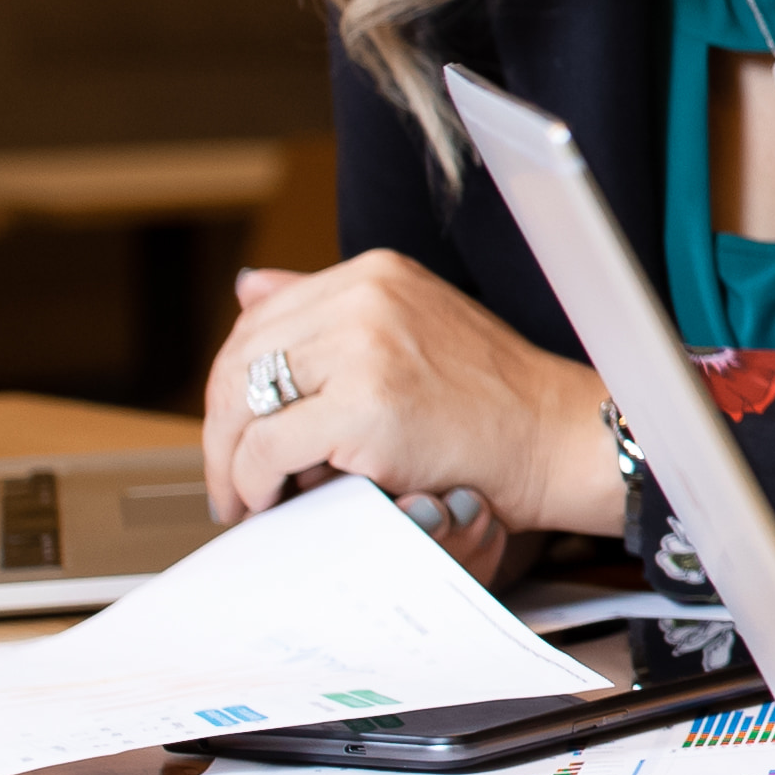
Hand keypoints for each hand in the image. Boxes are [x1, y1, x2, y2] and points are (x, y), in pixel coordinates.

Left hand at [198, 254, 612, 556]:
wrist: (554, 439)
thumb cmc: (494, 400)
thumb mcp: (409, 327)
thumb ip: (330, 311)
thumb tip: (248, 289)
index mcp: (373, 274)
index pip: (261, 321)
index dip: (234, 385)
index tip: (235, 430)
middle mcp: (364, 297)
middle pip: (243, 358)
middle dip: (221, 426)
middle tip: (226, 477)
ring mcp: (364, 347)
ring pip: (245, 403)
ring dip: (231, 461)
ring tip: (244, 497)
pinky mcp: (364, 407)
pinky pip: (268, 447)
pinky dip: (254, 482)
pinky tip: (269, 500)